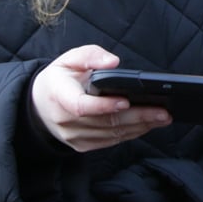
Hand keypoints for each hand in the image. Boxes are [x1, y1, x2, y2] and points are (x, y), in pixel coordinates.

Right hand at [30, 45, 171, 152]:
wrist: (39, 105)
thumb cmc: (61, 78)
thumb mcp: (70, 59)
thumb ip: (91, 56)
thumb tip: (113, 62)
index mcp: (59, 96)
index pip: (81, 106)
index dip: (104, 106)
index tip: (127, 100)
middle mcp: (64, 120)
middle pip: (104, 122)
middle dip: (137, 116)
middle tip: (163, 111)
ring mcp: (73, 136)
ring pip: (110, 134)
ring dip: (139, 127)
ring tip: (162, 117)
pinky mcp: (82, 145)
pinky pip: (109, 142)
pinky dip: (130, 134)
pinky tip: (147, 125)